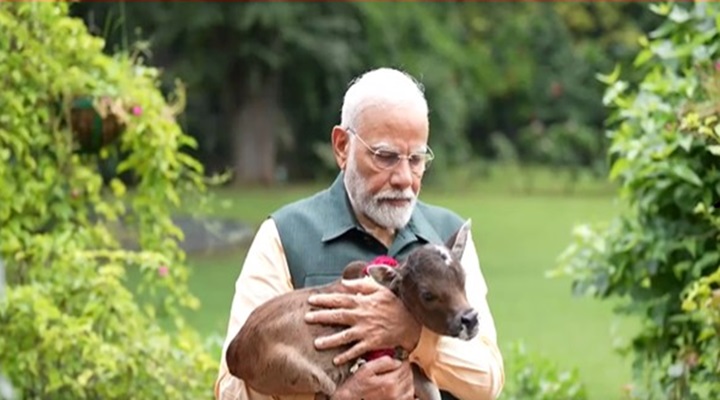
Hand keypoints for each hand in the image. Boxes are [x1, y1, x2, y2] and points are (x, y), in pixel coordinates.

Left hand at [305, 278, 421, 365]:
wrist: (411, 321)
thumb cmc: (394, 303)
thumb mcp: (379, 289)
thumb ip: (361, 284)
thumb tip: (344, 282)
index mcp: (362, 302)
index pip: (339, 299)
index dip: (325, 299)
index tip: (311, 300)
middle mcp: (361, 316)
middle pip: (338, 316)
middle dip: (321, 317)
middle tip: (307, 318)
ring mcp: (366, 331)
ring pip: (345, 336)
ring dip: (330, 340)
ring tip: (317, 344)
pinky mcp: (372, 343)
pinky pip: (357, 350)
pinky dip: (346, 356)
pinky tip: (336, 360)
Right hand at [330, 357, 413, 399]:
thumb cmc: (356, 386)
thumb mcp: (366, 369)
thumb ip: (383, 362)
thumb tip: (397, 361)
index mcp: (390, 382)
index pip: (404, 366)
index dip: (402, 360)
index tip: (398, 358)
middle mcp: (395, 393)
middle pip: (408, 376)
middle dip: (404, 369)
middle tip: (398, 366)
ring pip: (410, 386)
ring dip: (407, 379)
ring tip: (398, 376)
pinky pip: (409, 398)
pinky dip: (407, 391)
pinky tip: (400, 387)